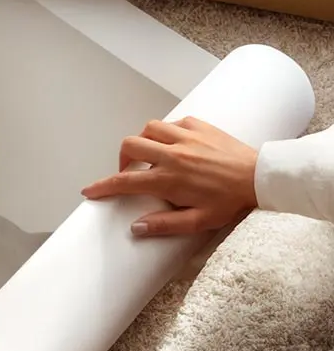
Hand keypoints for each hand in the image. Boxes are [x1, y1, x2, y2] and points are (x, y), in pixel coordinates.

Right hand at [80, 116, 258, 236]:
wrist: (261, 177)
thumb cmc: (231, 201)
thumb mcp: (199, 221)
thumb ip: (165, 224)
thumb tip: (136, 227)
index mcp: (169, 179)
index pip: (124, 182)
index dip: (102, 187)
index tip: (89, 191)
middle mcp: (172, 154)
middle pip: (130, 146)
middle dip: (122, 159)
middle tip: (129, 172)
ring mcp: (186, 137)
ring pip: (148, 129)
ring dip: (143, 141)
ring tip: (150, 155)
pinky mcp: (199, 126)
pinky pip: (173, 123)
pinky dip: (167, 132)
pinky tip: (174, 144)